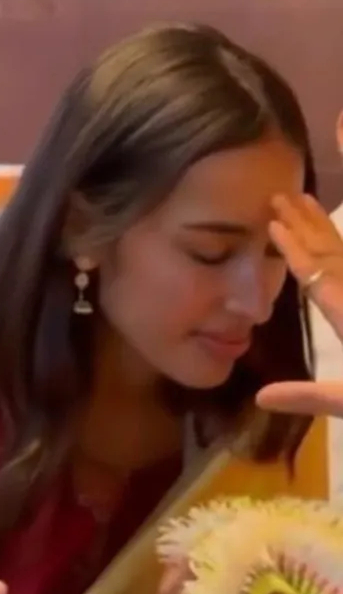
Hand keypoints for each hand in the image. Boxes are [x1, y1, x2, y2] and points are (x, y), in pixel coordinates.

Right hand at [257, 193, 342, 416]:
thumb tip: (259, 397)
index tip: (273, 223)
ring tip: (307, 200)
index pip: (316, 276)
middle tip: (280, 196)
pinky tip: (339, 241)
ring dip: (325, 226)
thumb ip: (308, 397)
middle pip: (332, 254)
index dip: (292, 250)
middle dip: (304, 224)